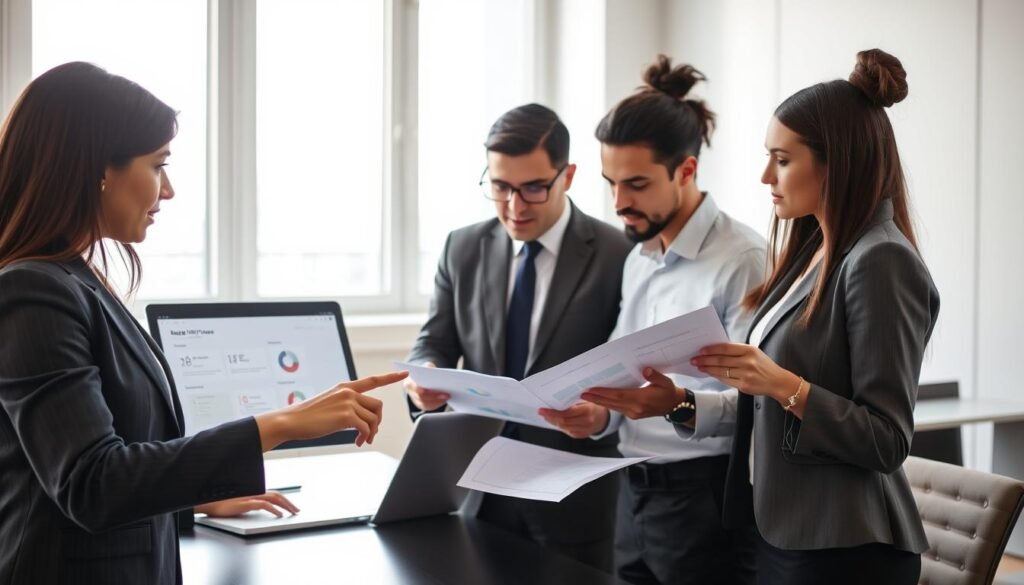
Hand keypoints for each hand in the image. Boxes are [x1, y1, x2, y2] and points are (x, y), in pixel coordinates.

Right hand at [195, 491, 298, 517]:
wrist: (207, 502)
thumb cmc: (221, 503)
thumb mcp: (239, 503)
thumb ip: (250, 504)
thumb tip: (260, 508)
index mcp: (253, 491)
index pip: (273, 493)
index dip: (284, 499)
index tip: (291, 506)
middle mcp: (253, 492)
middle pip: (277, 495)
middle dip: (289, 502)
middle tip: (297, 510)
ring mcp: (249, 496)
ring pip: (273, 498)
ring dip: (285, 505)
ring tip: (292, 512)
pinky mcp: (244, 503)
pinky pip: (263, 504)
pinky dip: (273, 509)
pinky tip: (279, 514)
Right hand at [255, 370, 407, 449]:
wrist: (290, 421)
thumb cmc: (307, 417)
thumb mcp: (329, 405)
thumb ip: (346, 407)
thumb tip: (362, 422)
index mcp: (344, 387)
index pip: (372, 380)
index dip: (390, 377)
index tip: (404, 373)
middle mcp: (348, 392)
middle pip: (378, 405)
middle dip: (377, 422)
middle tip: (369, 434)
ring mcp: (347, 402)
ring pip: (373, 418)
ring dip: (371, 432)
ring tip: (361, 440)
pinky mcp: (346, 415)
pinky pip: (366, 427)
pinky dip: (364, 437)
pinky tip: (357, 442)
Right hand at [404, 362, 449, 411]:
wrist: (420, 378)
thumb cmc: (424, 372)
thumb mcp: (426, 366)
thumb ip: (429, 367)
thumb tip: (433, 370)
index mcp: (409, 382)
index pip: (415, 388)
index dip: (423, 390)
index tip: (434, 389)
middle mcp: (411, 392)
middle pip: (422, 397)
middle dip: (434, 396)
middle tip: (446, 394)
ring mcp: (415, 400)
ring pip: (425, 404)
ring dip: (437, 401)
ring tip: (447, 397)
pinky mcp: (421, 404)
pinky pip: (428, 406)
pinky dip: (437, 404)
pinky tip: (445, 400)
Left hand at [538, 403, 608, 437]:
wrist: (604, 417)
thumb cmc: (594, 405)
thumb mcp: (587, 398)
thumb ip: (574, 400)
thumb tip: (556, 400)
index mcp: (587, 411)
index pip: (566, 414)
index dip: (553, 413)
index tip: (543, 409)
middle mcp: (586, 422)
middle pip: (563, 422)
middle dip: (550, 417)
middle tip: (542, 412)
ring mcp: (584, 430)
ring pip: (563, 427)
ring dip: (553, 422)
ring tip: (547, 415)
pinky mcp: (581, 435)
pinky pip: (567, 431)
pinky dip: (559, 426)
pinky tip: (555, 421)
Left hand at [581, 368, 685, 418]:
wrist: (674, 407)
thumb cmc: (669, 392)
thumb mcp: (666, 382)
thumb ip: (655, 376)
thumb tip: (646, 370)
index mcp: (643, 400)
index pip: (619, 395)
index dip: (604, 393)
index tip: (591, 389)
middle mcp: (636, 409)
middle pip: (612, 403)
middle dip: (596, 398)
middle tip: (582, 393)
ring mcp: (633, 413)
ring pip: (612, 407)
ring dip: (599, 402)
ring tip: (586, 395)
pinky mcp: (632, 415)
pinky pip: (616, 409)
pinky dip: (606, 404)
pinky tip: (598, 399)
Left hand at [691, 343, 800, 403]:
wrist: (778, 382)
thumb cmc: (763, 365)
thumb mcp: (754, 353)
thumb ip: (737, 351)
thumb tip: (715, 350)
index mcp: (749, 350)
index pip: (725, 348)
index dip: (711, 349)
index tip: (701, 350)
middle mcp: (748, 362)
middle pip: (721, 360)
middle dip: (705, 359)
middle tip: (694, 359)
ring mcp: (746, 374)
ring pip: (721, 371)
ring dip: (707, 368)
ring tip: (699, 366)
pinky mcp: (744, 386)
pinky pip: (726, 380)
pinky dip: (716, 376)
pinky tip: (709, 373)